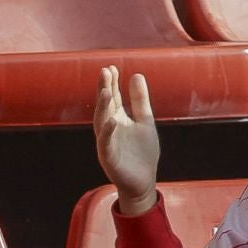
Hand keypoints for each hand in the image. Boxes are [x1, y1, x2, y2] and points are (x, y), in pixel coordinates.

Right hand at [94, 65, 159, 215]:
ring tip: (106, 91)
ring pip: (101, 123)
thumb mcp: (145, 121)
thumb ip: (140, 100)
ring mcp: (107, 143)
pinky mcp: (109, 158)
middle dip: (104, 89)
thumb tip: (136, 75)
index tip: (111, 67)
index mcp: (118, 120)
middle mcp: (109, 129)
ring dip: (103, 107)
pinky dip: (108, 132)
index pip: (113, 99)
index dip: (112, 84)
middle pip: (105, 107)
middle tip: (105, 72)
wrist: (143, 180)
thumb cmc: (142, 152)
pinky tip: (112, 120)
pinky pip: (106, 143)